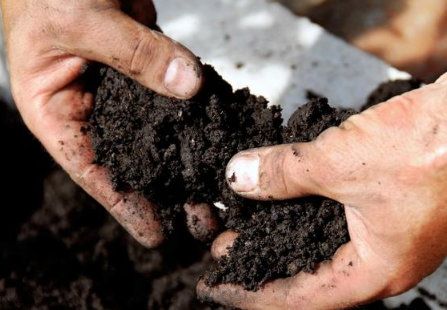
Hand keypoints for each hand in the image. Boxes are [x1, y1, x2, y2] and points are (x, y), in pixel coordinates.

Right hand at [1, 0, 216, 246]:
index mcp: (57, 110)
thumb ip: (134, 54)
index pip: (92, 171)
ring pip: (158, 133)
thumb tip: (189, 86)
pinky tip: (219, 137)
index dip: (125, 206)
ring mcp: (123, 89)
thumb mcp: (80, 21)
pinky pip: (176, 96)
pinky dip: (196, 116)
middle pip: (132, 160)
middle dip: (167, 192)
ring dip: (187, 160)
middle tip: (204, 220)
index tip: (158, 235)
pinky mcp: (149, 67)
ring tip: (218, 190)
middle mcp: (91, 108)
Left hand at [198, 75, 446, 308]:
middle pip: (307, 274)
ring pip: (319, 243)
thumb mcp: (339, 162)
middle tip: (225, 248)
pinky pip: (333, 215)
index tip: (215, 285)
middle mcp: (381, 259)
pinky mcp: (386, 203)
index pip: (298, 298)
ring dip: (280, 231)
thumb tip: (237, 176)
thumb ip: (283, 173)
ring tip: (245, 223)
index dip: (251, 293)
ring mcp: (387, 231)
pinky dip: (302, 207)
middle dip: (262, 261)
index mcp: (376, 271)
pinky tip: (282, 194)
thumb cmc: (430, 146)